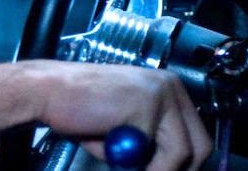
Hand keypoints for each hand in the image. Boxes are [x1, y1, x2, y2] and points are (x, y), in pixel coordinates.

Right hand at [25, 60, 212, 169]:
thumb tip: (173, 169)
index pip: (196, 136)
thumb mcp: (125, 129)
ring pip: (183, 152)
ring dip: (158, 170)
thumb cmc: (78, 111)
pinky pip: (158, 152)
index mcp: (167, 87)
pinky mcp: (146, 105)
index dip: (185, 166)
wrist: (46, 93)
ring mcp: (160, 94)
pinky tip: (109, 148)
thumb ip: (150, 143)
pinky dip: (136, 163)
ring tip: (122, 164)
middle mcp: (170, 85)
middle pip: (200, 145)